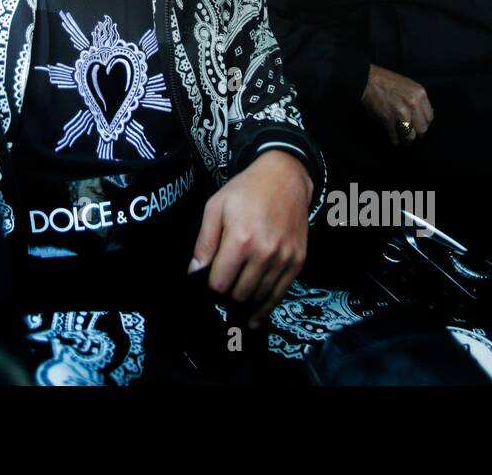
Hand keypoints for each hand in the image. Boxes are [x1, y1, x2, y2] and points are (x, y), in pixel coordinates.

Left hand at [189, 149, 312, 329]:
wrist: (285, 177)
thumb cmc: (246, 190)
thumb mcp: (215, 207)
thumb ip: (204, 243)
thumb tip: (193, 273)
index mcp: (240, 239)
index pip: (220, 284)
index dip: (210, 287)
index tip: (209, 281)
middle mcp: (264, 253)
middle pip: (239, 294)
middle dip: (227, 295)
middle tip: (223, 287)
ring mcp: (284, 259)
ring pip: (259, 298)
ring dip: (246, 301)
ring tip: (236, 298)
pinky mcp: (298, 261)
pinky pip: (280, 294)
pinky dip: (267, 306)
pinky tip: (256, 314)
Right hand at [361, 63, 433, 145]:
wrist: (368, 81)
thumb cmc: (388, 81)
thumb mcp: (409, 86)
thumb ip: (418, 99)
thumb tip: (424, 114)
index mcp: (420, 94)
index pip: (430, 117)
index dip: (425, 124)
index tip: (420, 126)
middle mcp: (413, 104)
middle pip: (422, 128)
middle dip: (418, 134)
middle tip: (413, 134)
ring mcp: (400, 113)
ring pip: (410, 135)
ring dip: (407, 139)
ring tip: (405, 139)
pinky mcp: (388, 119)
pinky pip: (395, 135)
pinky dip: (395, 140)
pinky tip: (396, 141)